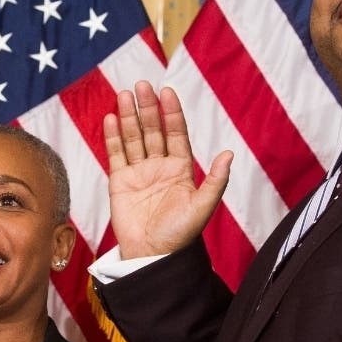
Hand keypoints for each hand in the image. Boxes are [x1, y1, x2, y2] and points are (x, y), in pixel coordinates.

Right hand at [105, 81, 232, 258]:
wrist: (153, 256)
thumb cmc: (180, 235)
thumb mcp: (203, 207)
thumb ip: (215, 180)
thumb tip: (229, 153)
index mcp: (181, 169)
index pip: (176, 133)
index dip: (172, 113)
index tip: (167, 92)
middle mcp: (159, 166)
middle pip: (152, 130)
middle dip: (147, 108)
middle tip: (142, 85)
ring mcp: (138, 172)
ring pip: (133, 137)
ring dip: (129, 116)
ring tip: (125, 94)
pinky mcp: (119, 182)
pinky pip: (116, 154)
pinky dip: (113, 136)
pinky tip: (112, 118)